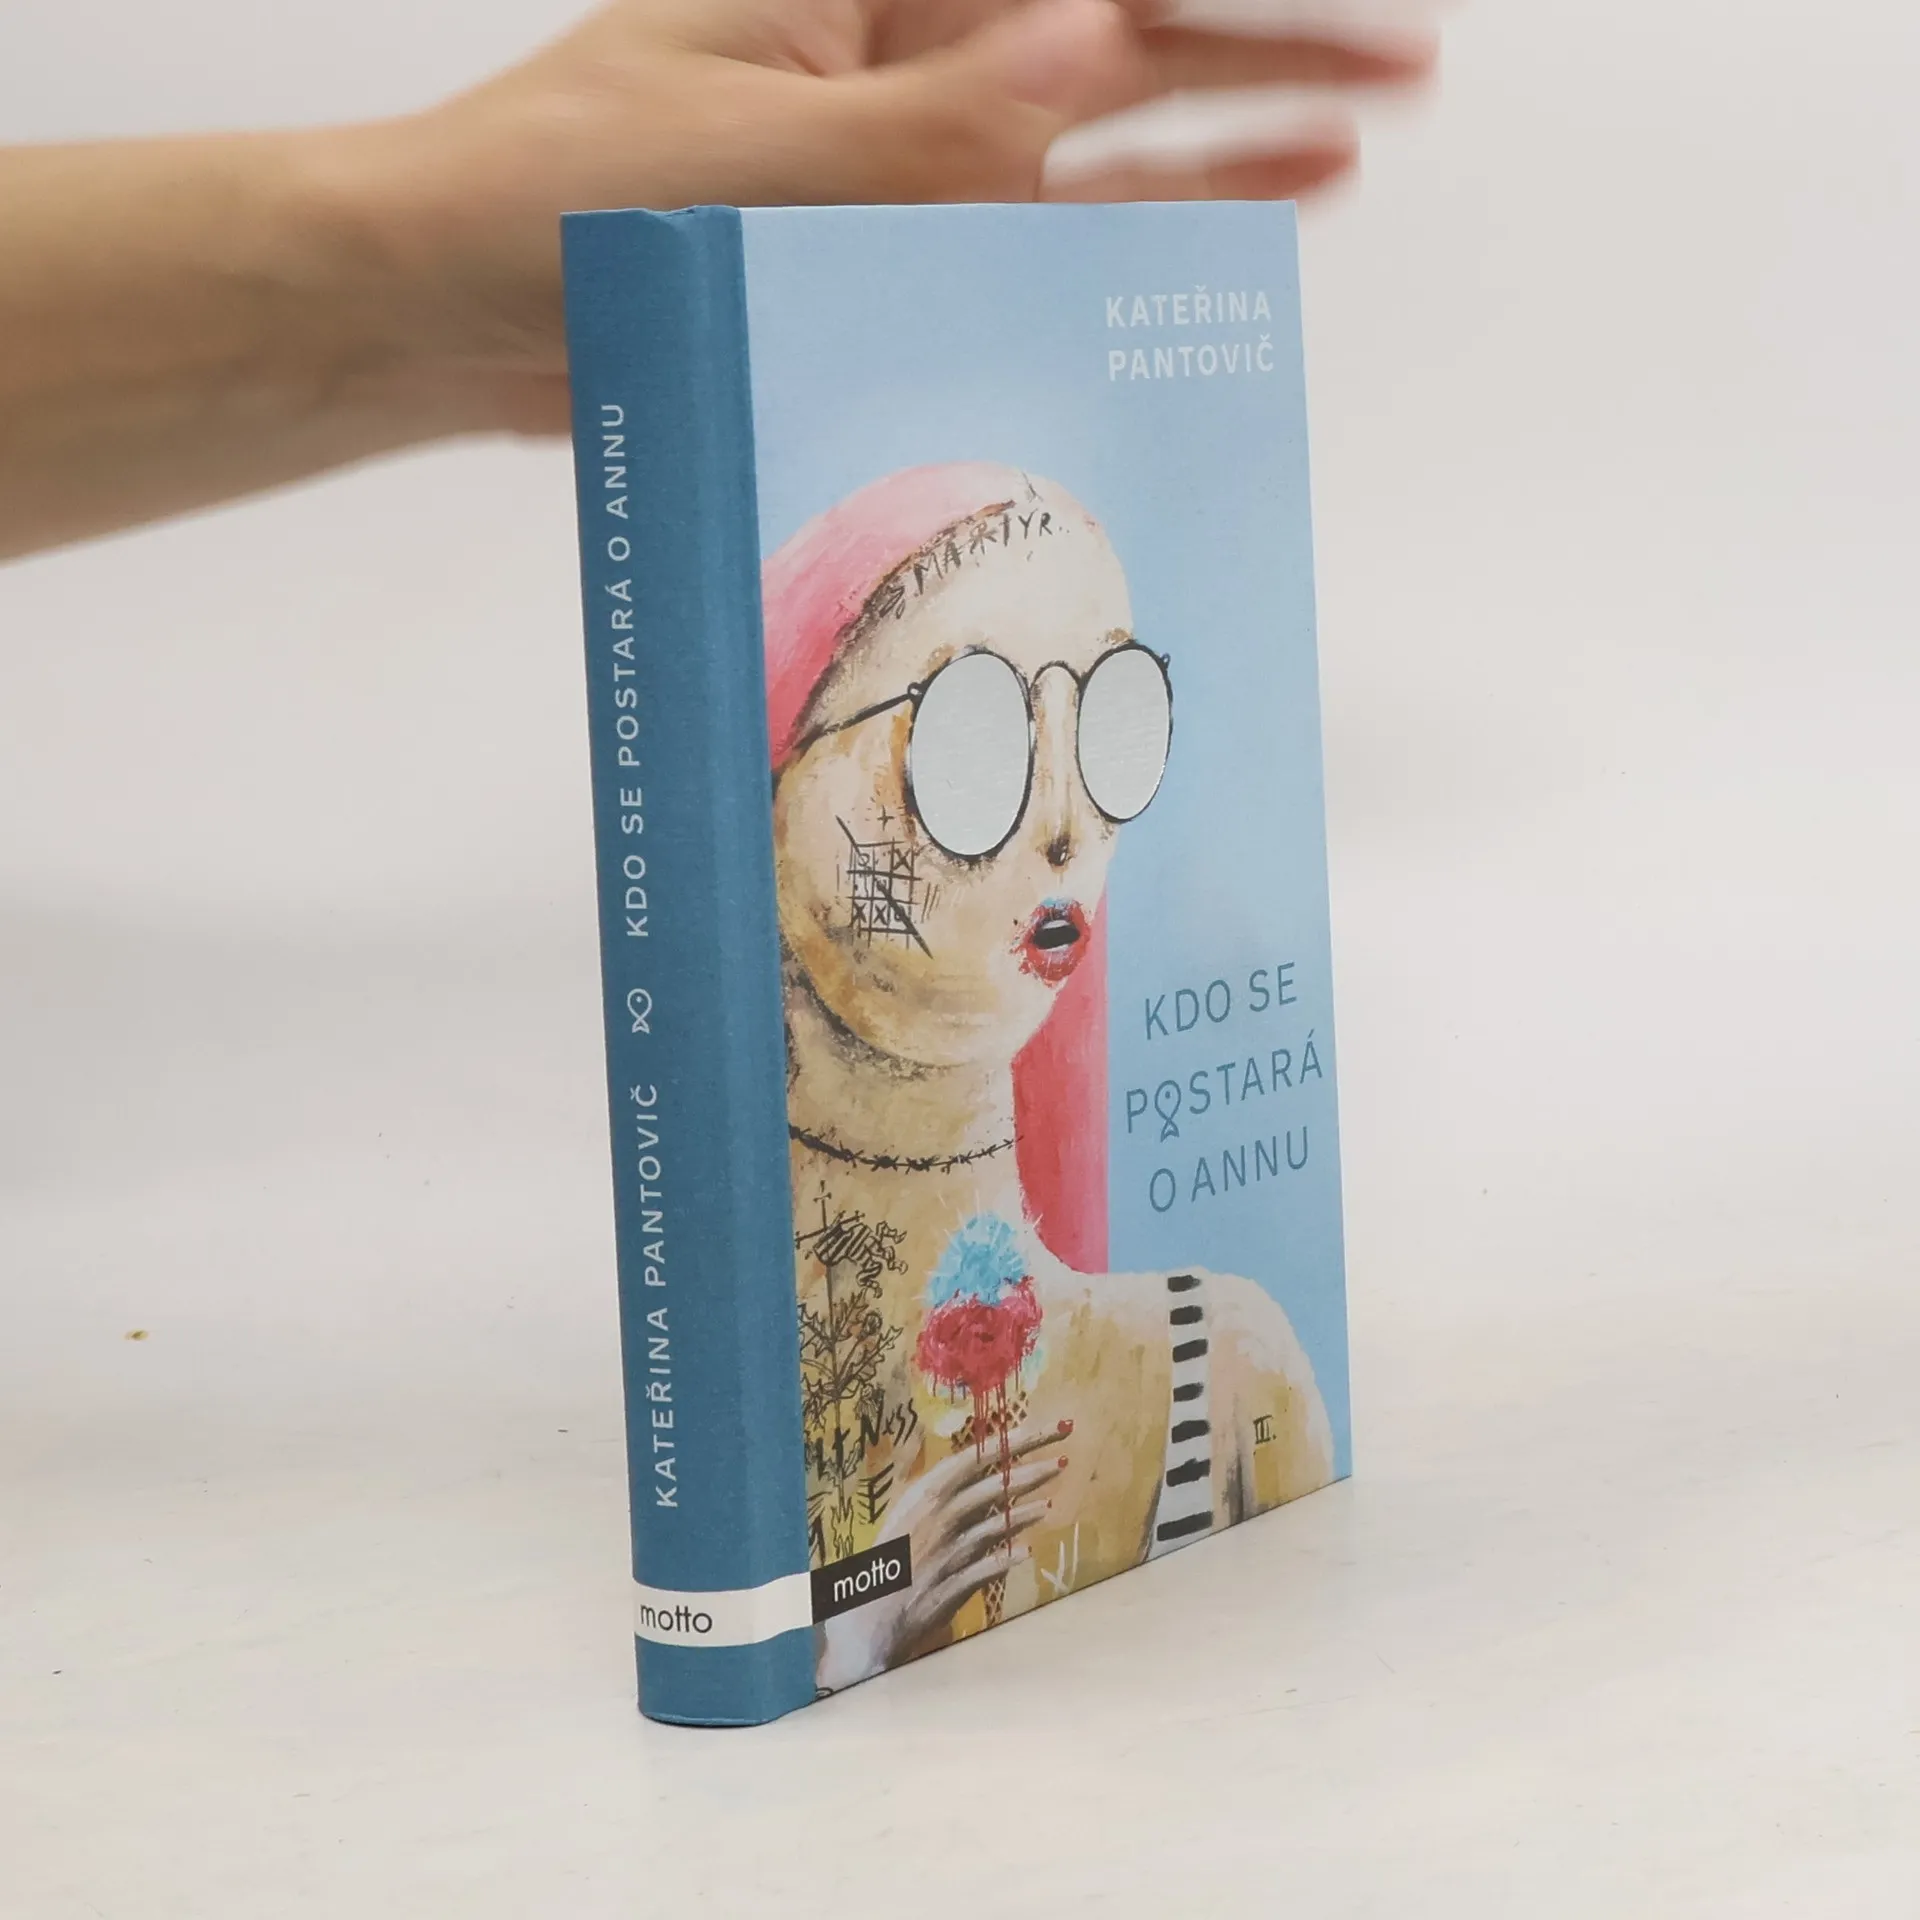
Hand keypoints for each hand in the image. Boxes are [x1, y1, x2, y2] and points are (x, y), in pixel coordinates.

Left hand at [339, 0, 1435, 433]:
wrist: (445, 308)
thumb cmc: (553, 191)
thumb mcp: (749, 149)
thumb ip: (932, 121)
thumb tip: (1094, 42)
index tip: (1341, 9)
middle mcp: (899, 70)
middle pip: (1115, 52)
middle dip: (1259, 53)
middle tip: (1400, 65)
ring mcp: (892, 175)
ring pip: (1084, 160)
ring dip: (1212, 160)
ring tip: (1342, 156)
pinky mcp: (867, 267)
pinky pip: (1009, 258)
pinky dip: (1098, 262)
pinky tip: (1190, 265)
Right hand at [817, 1418, 1072, 1689]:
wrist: (868, 1613)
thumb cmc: (889, 1560)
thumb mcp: (907, 1515)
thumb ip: (940, 1494)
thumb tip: (976, 1471)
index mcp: (926, 1493)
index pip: (976, 1458)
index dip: (1011, 1442)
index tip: (1040, 1430)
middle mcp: (939, 1517)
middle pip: (993, 1485)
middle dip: (1031, 1469)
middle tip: (1062, 1457)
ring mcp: (948, 1551)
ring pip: (996, 1523)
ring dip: (1026, 1512)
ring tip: (1050, 1502)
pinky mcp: (953, 1584)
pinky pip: (987, 1567)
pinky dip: (1007, 1559)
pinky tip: (1026, 1552)